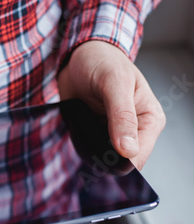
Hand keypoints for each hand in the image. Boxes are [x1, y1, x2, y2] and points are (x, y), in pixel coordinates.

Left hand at [58, 41, 164, 169]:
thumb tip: (128, 150)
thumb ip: (122, 116)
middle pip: (120, 163)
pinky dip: (79, 144)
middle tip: (87, 132)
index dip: (119, 160)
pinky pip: (87, 152)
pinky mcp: (97, 135)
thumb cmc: (102, 61)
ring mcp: (114, 135)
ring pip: (102, 160)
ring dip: (88, 149)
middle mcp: (135, 131)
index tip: (100, 151)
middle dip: (101, 155)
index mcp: (150, 119)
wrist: (79, 56)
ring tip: (82, 125)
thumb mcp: (114, 83)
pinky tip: (77, 128)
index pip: (139, 156)